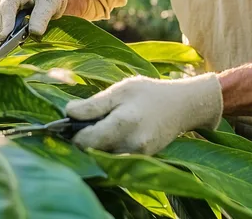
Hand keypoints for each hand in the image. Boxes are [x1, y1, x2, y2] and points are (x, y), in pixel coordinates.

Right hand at [0, 0, 69, 39]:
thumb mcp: (51, 3)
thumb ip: (42, 18)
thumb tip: (34, 34)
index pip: (7, 6)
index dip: (6, 21)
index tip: (5, 36)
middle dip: (3, 30)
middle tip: (10, 46)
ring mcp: (0, 1)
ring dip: (1, 32)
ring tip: (13, 43)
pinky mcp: (0, 10)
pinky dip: (2, 31)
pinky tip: (12, 38)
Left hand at [65, 73, 222, 154]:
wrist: (183, 107)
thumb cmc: (149, 93)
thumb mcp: (120, 90)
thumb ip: (93, 104)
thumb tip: (68, 113)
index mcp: (123, 123)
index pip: (85, 141)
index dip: (72, 134)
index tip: (70, 124)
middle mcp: (131, 145)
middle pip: (92, 152)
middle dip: (84, 141)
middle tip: (84, 124)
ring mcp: (137, 156)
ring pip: (103, 158)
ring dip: (96, 147)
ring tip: (101, 128)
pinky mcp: (141, 161)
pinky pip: (115, 159)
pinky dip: (109, 150)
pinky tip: (113, 135)